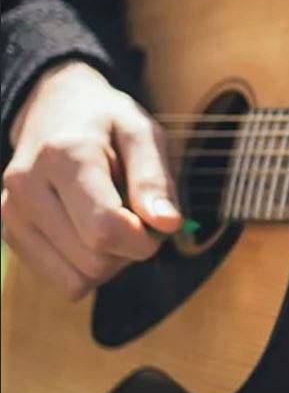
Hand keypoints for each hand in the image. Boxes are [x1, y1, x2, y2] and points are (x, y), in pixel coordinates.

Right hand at [1, 61, 180, 298]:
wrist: (54, 110)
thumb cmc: (109, 125)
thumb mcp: (143, 135)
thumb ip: (156, 180)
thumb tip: (168, 226)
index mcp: (64, 156)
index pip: (105, 229)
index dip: (144, 240)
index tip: (159, 223)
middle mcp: (27, 186)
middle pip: (94, 260)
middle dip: (130, 249)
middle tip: (137, 217)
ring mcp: (12, 212)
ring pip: (79, 279)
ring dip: (111, 262)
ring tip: (113, 222)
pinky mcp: (10, 233)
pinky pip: (65, 282)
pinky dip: (89, 269)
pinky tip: (92, 234)